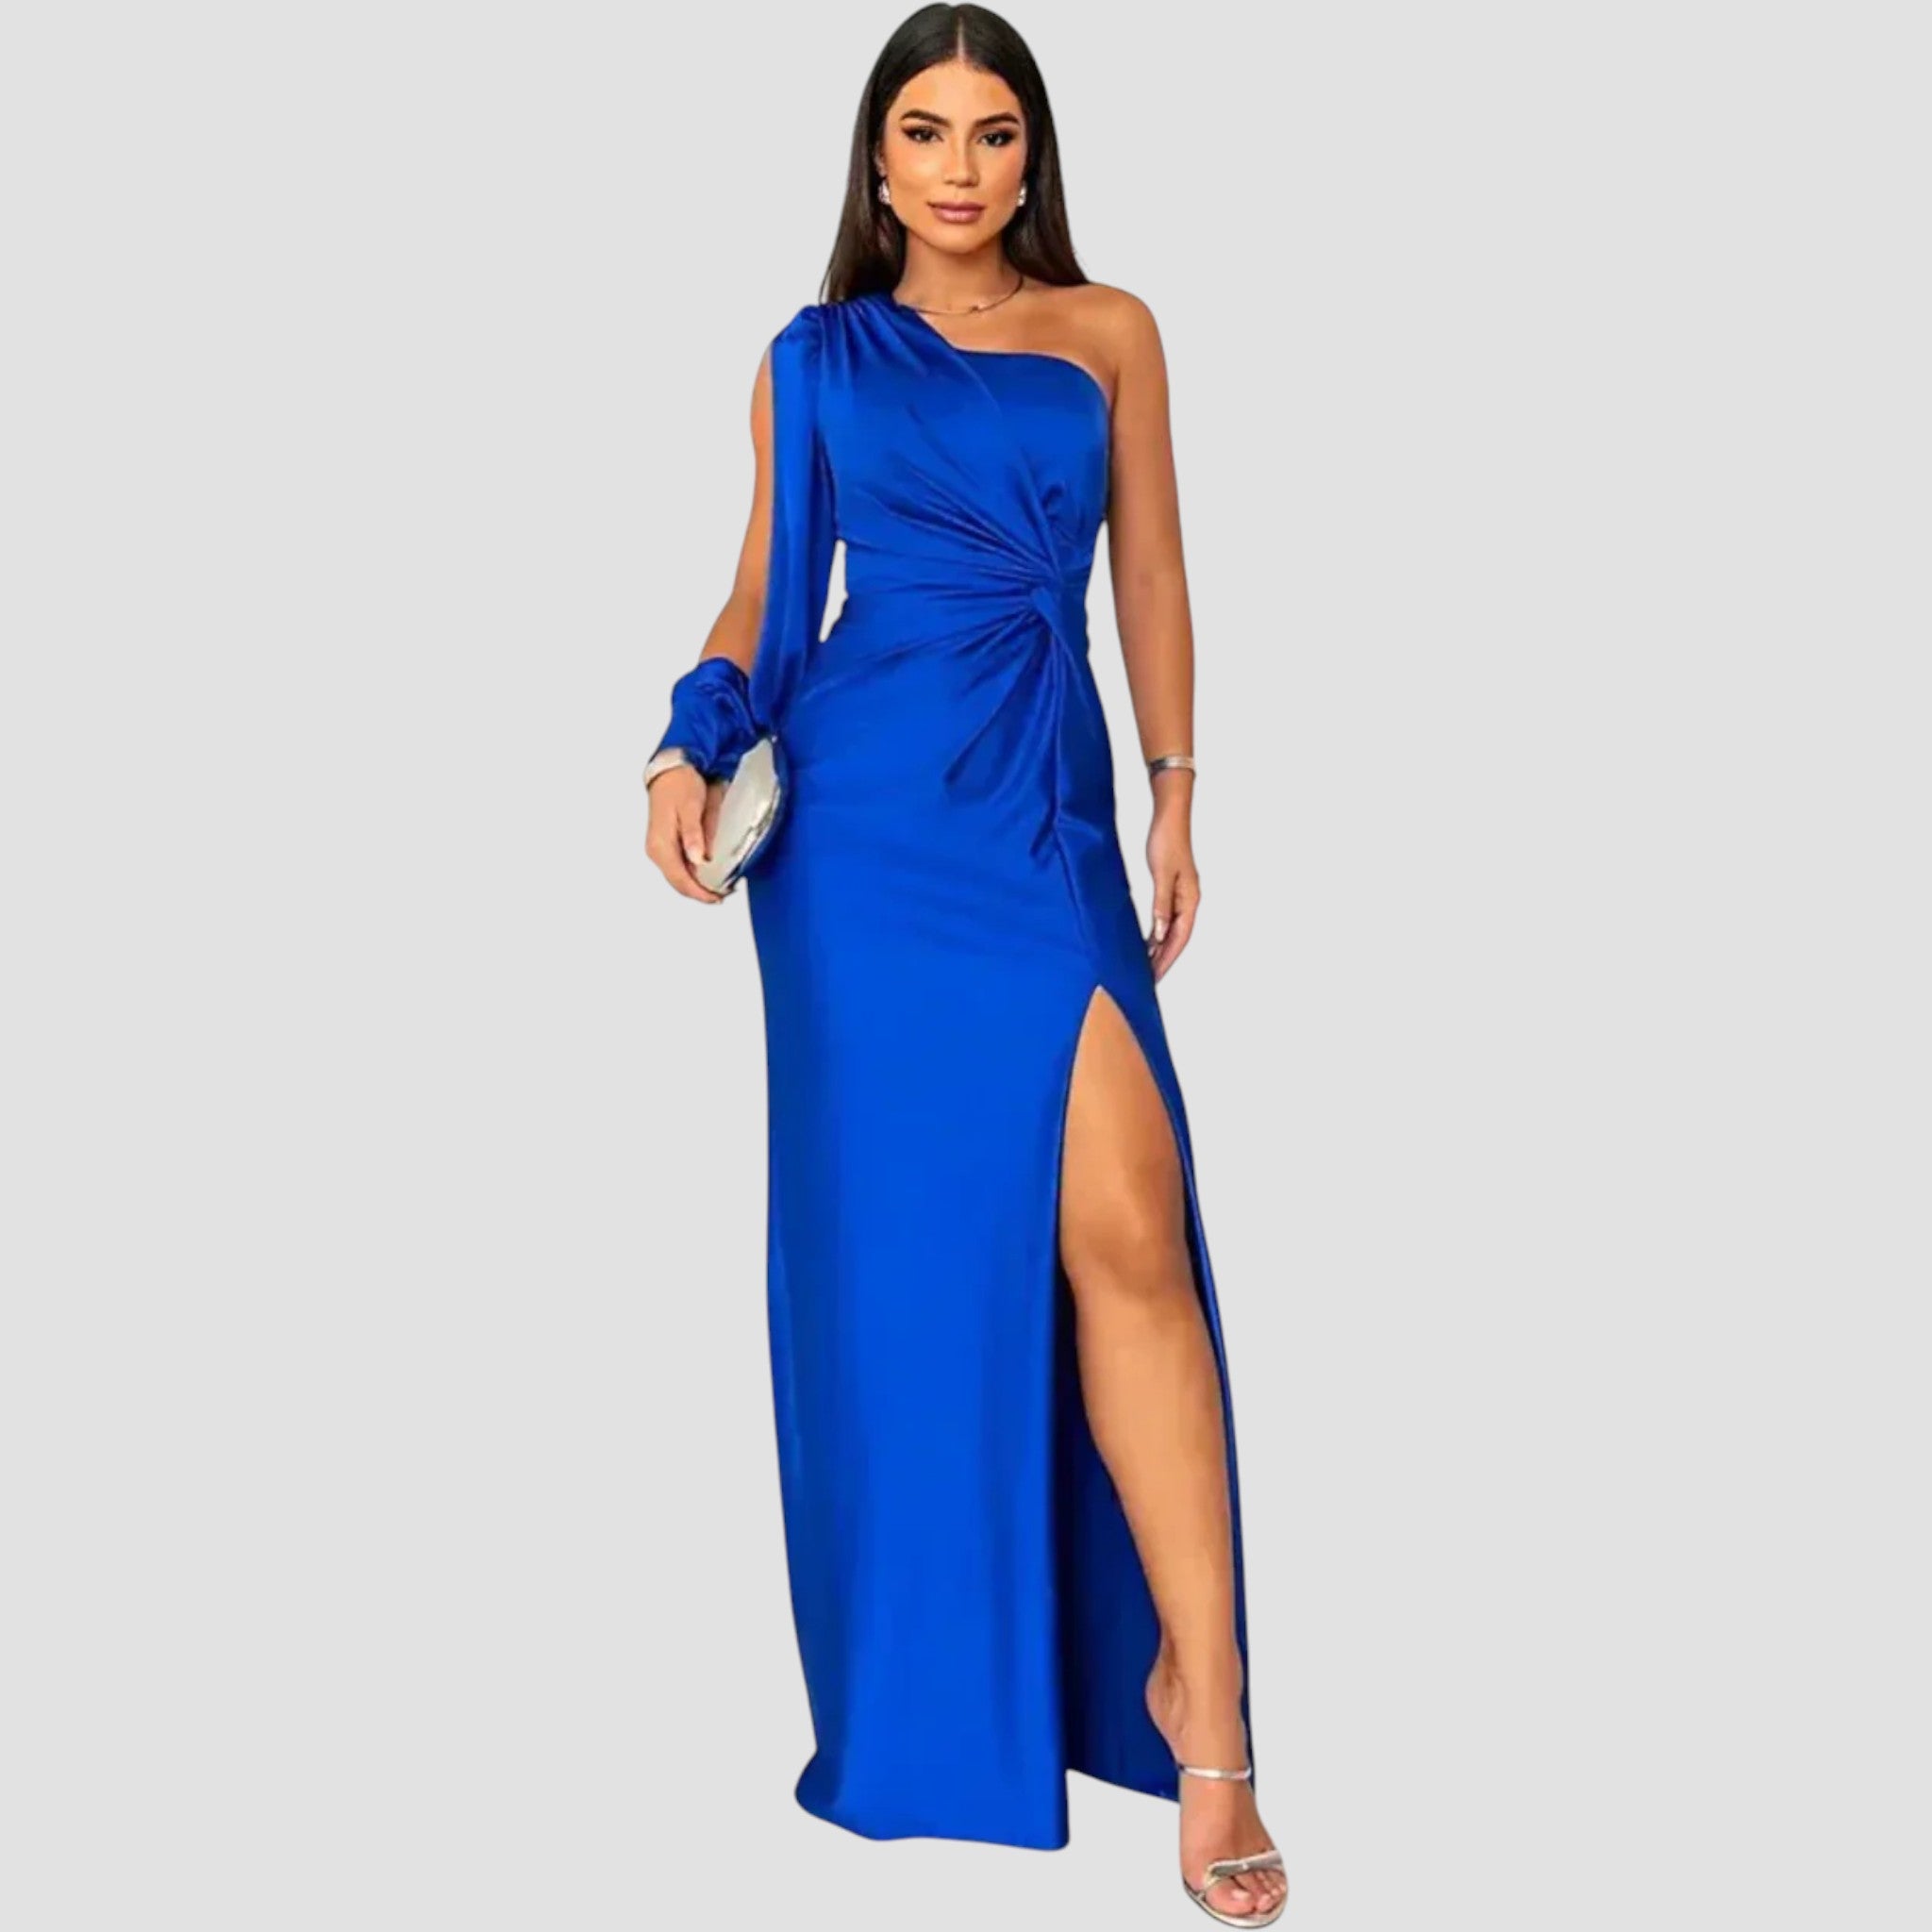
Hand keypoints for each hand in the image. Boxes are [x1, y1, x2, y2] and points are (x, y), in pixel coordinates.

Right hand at [646, 766, 726, 903]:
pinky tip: (710, 873)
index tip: (719, 897)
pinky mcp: (667, 845)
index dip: (700, 893)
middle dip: (701, 892)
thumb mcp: (690, 808)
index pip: (680, 879)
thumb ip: (694, 835)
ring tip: (722, 886)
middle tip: (725, 894)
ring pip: (679, 877)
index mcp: (661, 845)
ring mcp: (661, 849)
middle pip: (679, 883)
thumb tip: (698, 860)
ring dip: (698, 885)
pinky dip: (695, 874)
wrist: (671, 770)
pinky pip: (680, 867)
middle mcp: (658, 851)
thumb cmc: (680, 785)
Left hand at [1146, 809, 1200, 981]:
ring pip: (1171, 930)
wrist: (1170, 817)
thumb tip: (1162, 933)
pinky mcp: (1171, 889)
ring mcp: (1181, 896)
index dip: (1168, 959)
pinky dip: (1157, 933)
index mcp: (1190, 899)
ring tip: (1146, 966)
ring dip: (1160, 948)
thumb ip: (1162, 905)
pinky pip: (1166, 918)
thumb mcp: (1162, 875)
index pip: (1180, 938)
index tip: (1156, 976)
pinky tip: (1148, 941)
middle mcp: (1188, 901)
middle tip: (1149, 979)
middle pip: (1177, 938)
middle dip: (1164, 959)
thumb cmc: (1167, 840)